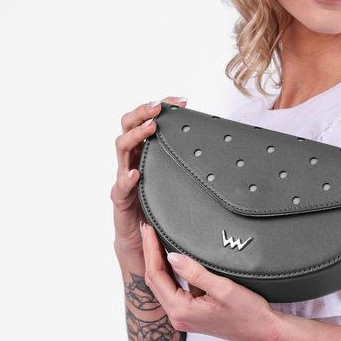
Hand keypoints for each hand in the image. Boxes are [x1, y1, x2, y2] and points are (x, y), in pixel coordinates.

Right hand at [111, 96, 186, 254]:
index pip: (148, 120)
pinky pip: (119, 187)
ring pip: (121, 148)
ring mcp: (123, 178)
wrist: (142, 240)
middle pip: (128, 126)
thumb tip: (221, 152)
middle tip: (159, 106)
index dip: (162, 107)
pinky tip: (135, 173)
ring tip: (151, 127)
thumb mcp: (177, 180)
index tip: (181, 101)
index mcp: (146, 152)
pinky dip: (126, 178)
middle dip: (143, 112)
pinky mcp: (120, 200)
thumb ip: (188, 165)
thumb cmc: (159, 207)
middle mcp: (132, 160)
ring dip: (136, 135)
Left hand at [139, 220, 279, 340]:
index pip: (156, 276)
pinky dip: (169, 274)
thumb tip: (172, 256)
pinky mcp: (191, 315)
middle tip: (147, 230)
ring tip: (155, 240)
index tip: (149, 230)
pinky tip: (171, 259)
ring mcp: (183, 317)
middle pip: (154, 281)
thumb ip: (195, 272)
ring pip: (162, 286)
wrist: (263, 330)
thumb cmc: (248, 312)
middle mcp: (178, 317)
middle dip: (150, 254)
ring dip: (158, 263)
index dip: (151, 251)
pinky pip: (173, 291)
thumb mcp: (223, 288)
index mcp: (181, 310)